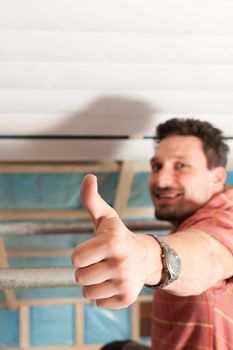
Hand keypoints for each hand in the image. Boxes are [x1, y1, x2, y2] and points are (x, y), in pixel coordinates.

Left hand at [71, 174, 159, 308]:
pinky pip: (98, 303)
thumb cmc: (119, 236)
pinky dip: (103, 294)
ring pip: (87, 292)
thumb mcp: (106, 217)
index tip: (94, 249)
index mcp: (112, 242)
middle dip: (86, 269)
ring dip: (93, 283)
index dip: (81, 254)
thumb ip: (92, 199)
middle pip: (80, 277)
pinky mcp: (128, 299)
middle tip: (101, 261)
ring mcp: (125, 282)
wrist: (147, 257)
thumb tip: (88, 176)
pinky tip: (115, 282)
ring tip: (107, 271)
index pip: (75, 258)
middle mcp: (120, 263)